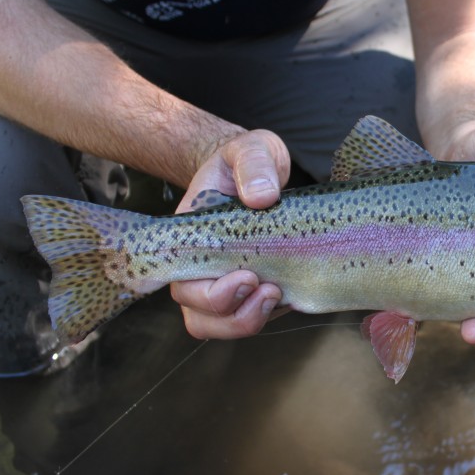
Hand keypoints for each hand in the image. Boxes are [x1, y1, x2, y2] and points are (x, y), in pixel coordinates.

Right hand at [170, 130, 290, 339]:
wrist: (262, 170)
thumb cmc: (249, 160)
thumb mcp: (251, 149)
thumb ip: (253, 165)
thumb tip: (261, 197)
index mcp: (192, 239)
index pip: (183, 283)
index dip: (210, 296)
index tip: (246, 276)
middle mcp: (203, 266)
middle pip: (200, 315)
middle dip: (234, 314)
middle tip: (269, 288)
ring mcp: (228, 281)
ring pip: (222, 325)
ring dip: (248, 321)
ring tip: (278, 294)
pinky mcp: (255, 289)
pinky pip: (252, 318)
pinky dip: (269, 316)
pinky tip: (291, 294)